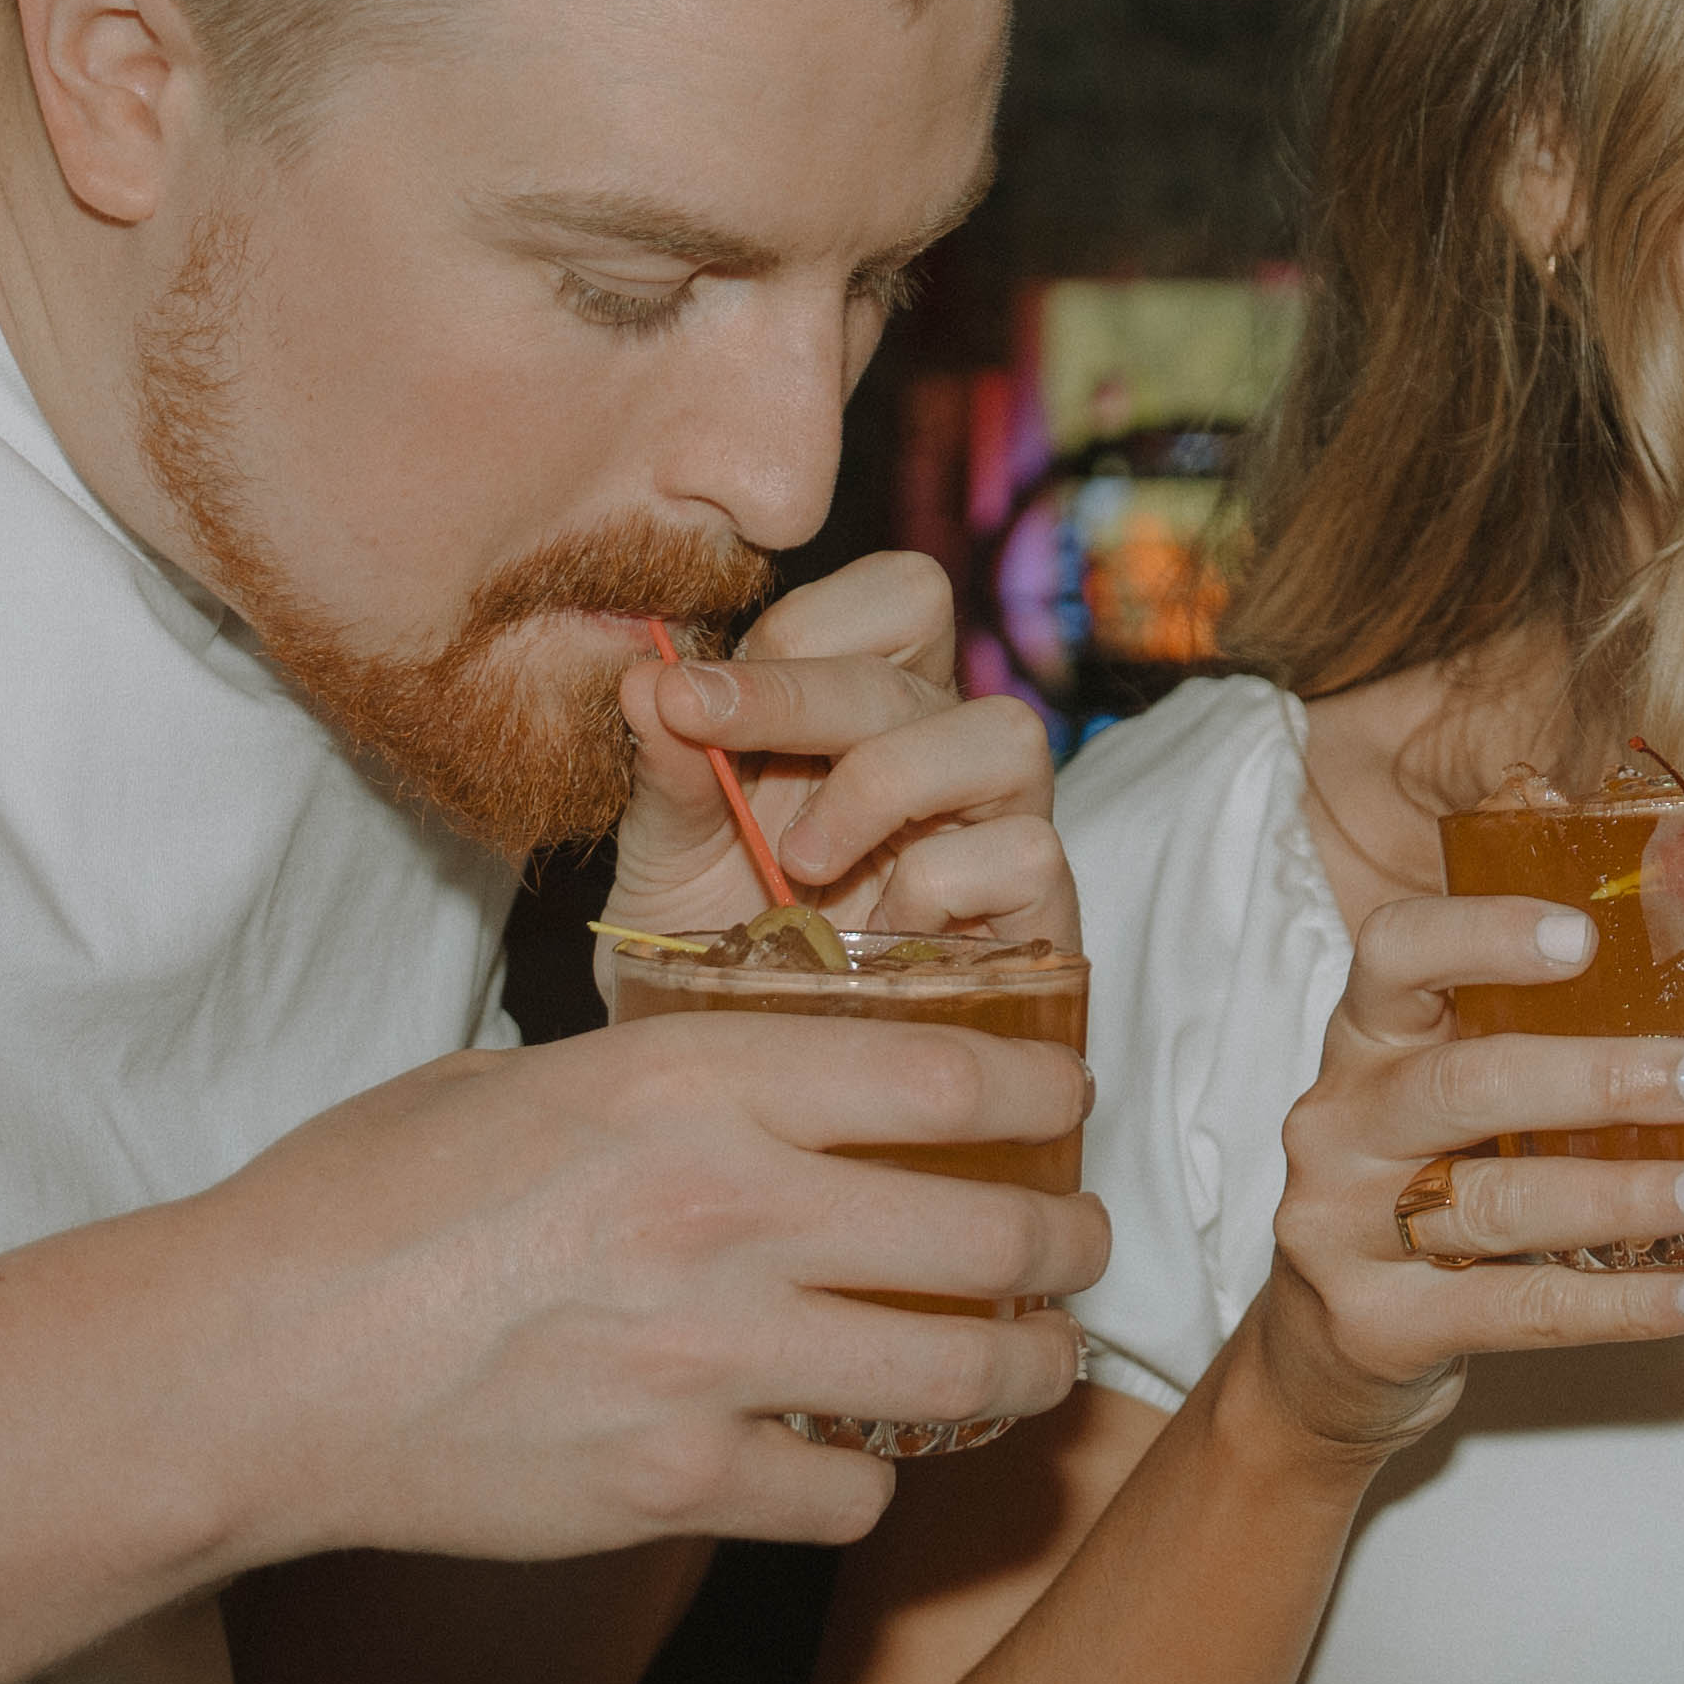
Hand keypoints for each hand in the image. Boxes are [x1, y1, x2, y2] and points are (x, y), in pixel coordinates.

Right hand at [176, 1009, 1106, 1557]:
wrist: (250, 1366)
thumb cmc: (354, 1205)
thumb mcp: (515, 1079)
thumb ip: (654, 1082)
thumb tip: (744, 1093)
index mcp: (691, 1080)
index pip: (950, 1070)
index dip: (1042, 1091)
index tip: (1066, 1107)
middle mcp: (731, 1210)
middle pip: (1000, 1232)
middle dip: (1072, 1248)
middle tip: (1080, 1253)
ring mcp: (714, 1358)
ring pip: (965, 1374)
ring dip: (1025, 1371)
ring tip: (1031, 1363)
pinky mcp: (681, 1486)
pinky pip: (852, 1492)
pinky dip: (864, 1480)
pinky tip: (845, 1459)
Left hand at [608, 551, 1072, 956]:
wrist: (750, 1086)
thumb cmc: (719, 955)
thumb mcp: (668, 859)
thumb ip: (666, 769)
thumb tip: (644, 677)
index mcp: (871, 711)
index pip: (898, 597)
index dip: (799, 628)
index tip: (686, 696)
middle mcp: (947, 754)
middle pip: (927, 658)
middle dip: (796, 694)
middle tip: (705, 738)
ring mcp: (1001, 831)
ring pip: (1006, 736)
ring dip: (885, 781)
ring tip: (798, 859)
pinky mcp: (1038, 919)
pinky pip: (1026, 855)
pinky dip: (936, 884)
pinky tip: (867, 936)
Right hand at [1226, 893, 1683, 1455]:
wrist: (1317, 1348)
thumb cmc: (1412, 1189)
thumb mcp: (1435, 1100)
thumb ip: (1518, 1046)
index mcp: (1365, 1042)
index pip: (1396, 953)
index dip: (1483, 936)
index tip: (1583, 937)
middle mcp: (1342, 1125)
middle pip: (1468, 1085)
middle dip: (1602, 1080)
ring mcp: (1345, 1230)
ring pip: (1499, 1204)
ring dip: (1625, 1198)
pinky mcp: (1378, 1325)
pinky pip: (1521, 1308)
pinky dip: (1625, 1305)